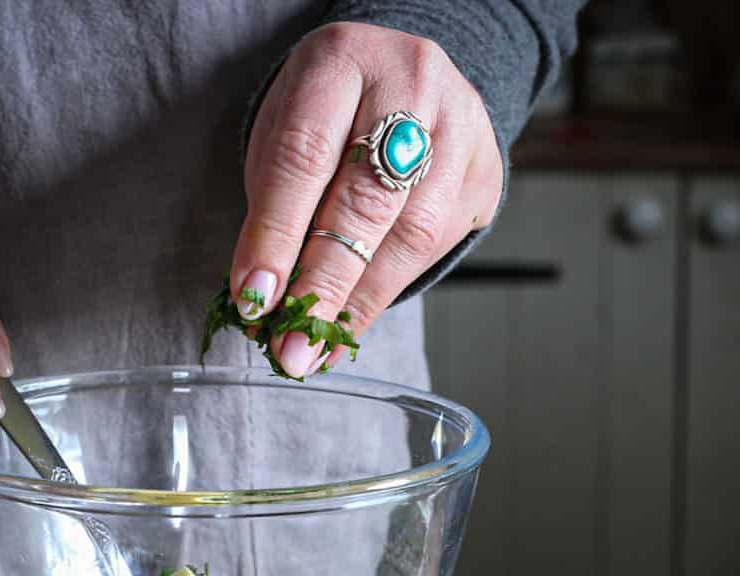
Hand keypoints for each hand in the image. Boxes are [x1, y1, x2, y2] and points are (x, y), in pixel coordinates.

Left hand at [230, 22, 501, 377]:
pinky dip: (386, 293)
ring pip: (410, 235)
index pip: (304, 156)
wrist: (407, 80)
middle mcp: (412, 86)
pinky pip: (436, 248)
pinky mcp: (485, 173)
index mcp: (343, 61)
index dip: (276, 234)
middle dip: (323, 286)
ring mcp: (460, 129)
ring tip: (317, 349)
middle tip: (292, 350)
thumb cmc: (332, 113)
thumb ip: (276, 206)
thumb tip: (264, 300)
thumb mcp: (287, 132)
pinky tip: (351, 322)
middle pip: (365, 201)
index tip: (254, 299)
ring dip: (357, 303)